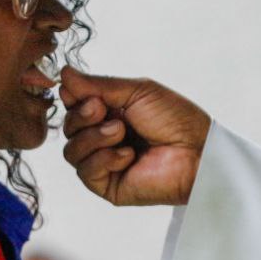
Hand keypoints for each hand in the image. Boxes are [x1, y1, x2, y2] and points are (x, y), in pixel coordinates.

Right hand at [59, 67, 210, 205]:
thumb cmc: (175, 118)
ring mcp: (105, 163)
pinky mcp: (108, 186)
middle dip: (83, 116)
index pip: (73, 105)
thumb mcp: (136, 91)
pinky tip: (128, 155)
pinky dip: (104, 159)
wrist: (197, 151)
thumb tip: (63, 73)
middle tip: (104, 111)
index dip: (74, 98)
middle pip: (68, 127)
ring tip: (121, 132)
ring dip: (94, 137)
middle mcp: (104, 137)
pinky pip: (85, 171)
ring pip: (71, 150)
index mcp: (110, 112)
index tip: (90, 94)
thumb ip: (97, 84)